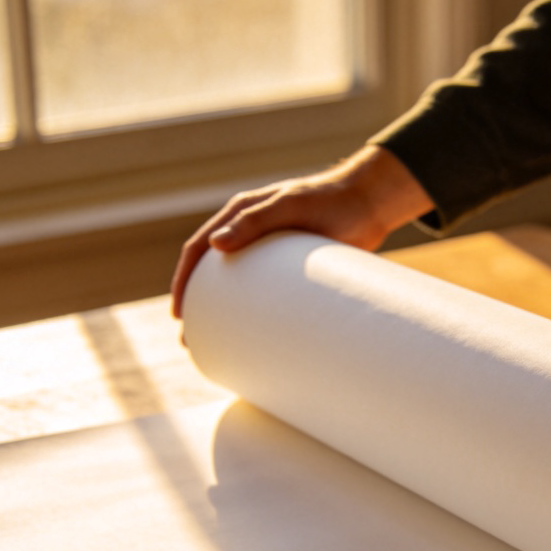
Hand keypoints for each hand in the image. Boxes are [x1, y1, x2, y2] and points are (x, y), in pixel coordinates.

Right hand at [169, 145, 432, 317]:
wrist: (371, 204)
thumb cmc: (330, 199)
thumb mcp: (290, 206)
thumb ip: (255, 221)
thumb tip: (216, 245)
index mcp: (240, 215)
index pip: (198, 249)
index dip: (184, 281)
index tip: (180, 314)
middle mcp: (250, 234)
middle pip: (213, 275)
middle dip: (199, 308)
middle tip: (192, 342)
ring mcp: (271, 254)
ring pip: (238, 289)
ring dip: (226, 317)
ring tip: (220, 351)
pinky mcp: (293, 270)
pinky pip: (266, 296)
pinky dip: (256, 316)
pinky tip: (256, 339)